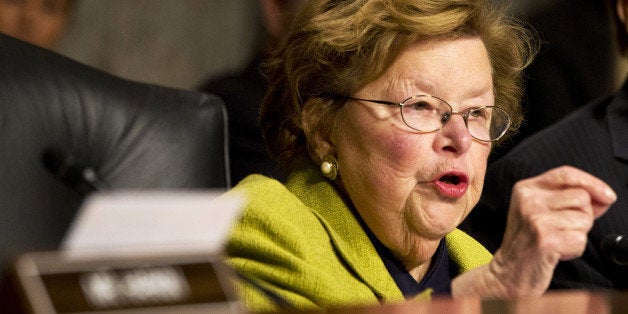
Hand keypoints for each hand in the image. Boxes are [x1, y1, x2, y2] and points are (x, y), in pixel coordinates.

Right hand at [452, 166, 615, 296]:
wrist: (508, 271)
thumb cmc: (529, 242)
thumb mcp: (541, 212)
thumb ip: (570, 200)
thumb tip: (604, 196)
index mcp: (525, 189)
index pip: (566, 173)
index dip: (591, 182)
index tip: (608, 196)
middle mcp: (528, 200)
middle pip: (581, 197)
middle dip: (582, 216)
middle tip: (561, 229)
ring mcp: (535, 218)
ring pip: (584, 219)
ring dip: (578, 234)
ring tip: (557, 240)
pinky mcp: (545, 239)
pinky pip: (580, 240)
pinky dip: (574, 250)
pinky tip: (556, 252)